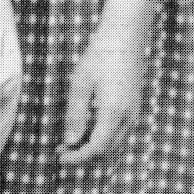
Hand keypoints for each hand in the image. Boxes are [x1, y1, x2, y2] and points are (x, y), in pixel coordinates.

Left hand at [62, 22, 148, 160]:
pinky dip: (103, 138)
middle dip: (84, 155)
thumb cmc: (100, 56)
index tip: (60, 157)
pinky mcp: (134, 106)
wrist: (125, 35)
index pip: (97, 148)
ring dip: (93, 147)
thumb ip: (76, 116)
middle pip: (107, 150)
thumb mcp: (80, 84)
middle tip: (61, 151)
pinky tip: (87, 130)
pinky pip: (120, 132)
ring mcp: (134, 112)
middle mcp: (128, 116)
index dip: (78, 157)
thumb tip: (71, 142)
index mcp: (114, 112)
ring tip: (70, 142)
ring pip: (115, 142)